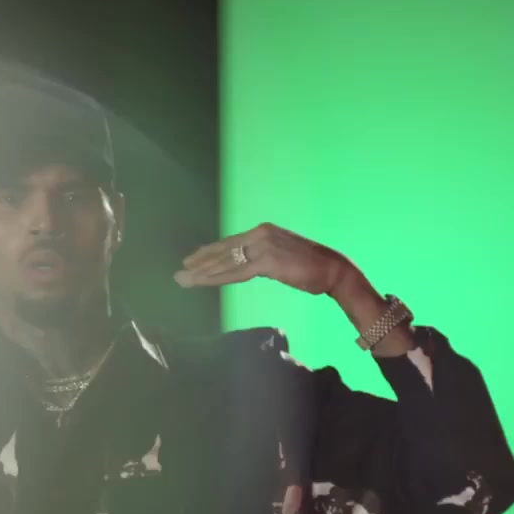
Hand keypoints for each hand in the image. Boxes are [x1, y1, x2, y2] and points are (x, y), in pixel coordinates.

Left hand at [174, 222, 352, 294]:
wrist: (334, 270)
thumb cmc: (312, 268)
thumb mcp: (282, 258)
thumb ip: (263, 258)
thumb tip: (249, 265)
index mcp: (263, 231)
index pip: (230, 243)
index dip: (209, 252)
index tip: (192, 260)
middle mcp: (260, 234)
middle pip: (223, 250)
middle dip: (199, 262)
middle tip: (180, 271)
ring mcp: (262, 246)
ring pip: (225, 262)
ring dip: (202, 272)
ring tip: (183, 279)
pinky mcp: (266, 262)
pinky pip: (235, 272)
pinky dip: (216, 278)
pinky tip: (202, 282)